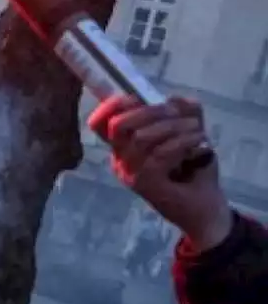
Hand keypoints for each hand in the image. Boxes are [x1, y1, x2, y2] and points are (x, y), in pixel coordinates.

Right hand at [87, 96, 231, 250]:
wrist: (205, 206)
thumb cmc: (193, 169)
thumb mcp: (189, 133)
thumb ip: (183, 112)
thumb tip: (175, 98)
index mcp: (123, 147)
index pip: (99, 124)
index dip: (111, 105)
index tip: (135, 96)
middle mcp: (120, 160)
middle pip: (118, 126)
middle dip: (148, 111)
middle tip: (174, 111)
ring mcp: (130, 174)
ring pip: (142, 137)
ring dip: (174, 126)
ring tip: (196, 128)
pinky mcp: (146, 184)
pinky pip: (160, 154)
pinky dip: (183, 141)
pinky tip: (199, 140)